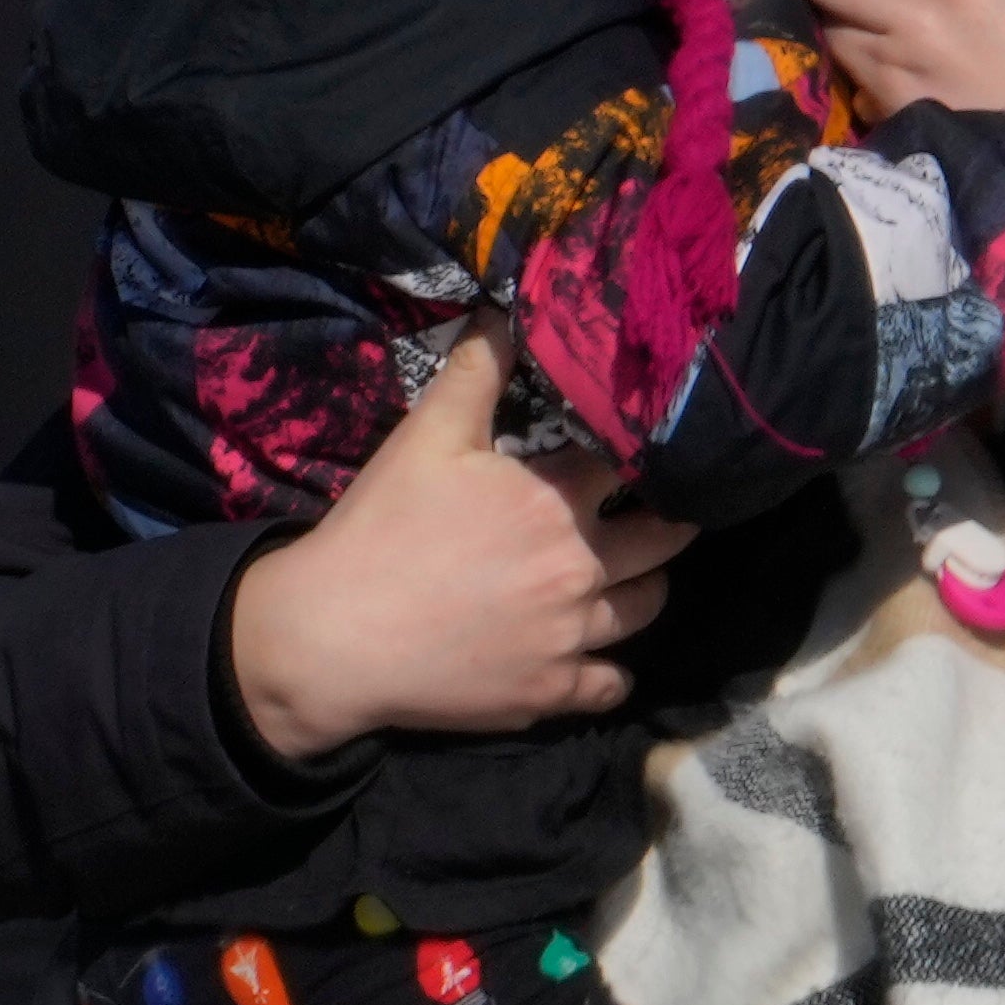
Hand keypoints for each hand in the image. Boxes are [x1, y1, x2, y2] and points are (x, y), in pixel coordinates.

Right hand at [225, 329, 689, 757]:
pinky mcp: (552, 692)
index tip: (646, 452)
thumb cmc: (381, 529)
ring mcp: (571, 637)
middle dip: (670, 521)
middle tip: (667, 513)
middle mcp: (581, 568)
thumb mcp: (425, 436)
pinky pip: (611, 685)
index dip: (638, 454)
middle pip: (663, 540)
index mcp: (557, 501)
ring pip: (645, 609)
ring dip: (647, 588)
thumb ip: (475, 372)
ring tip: (636, 576)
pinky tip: (600, 660)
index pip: (627, 466)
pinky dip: (612, 673)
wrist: (335, 637)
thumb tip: (508, 312)